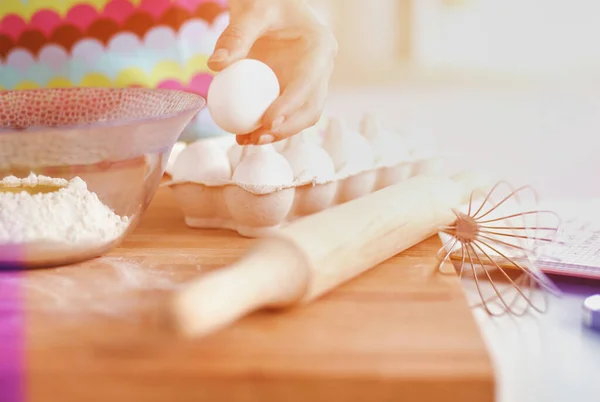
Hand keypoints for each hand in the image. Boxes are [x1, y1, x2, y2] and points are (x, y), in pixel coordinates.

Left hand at [208, 0, 336, 144]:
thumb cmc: (264, 0)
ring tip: (245, 140)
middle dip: (286, 129)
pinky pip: (283, 114)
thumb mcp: (251, 11)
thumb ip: (234, 36)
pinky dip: (266, 127)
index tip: (266, 122)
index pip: (309, 84)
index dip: (289, 107)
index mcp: (321, 48)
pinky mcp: (293, 90)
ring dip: (276, 133)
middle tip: (256, 137)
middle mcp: (320, 69)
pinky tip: (243, 134)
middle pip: (311, 109)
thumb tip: (215, 66)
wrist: (267, 3)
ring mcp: (308, 82)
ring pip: (300, 117)